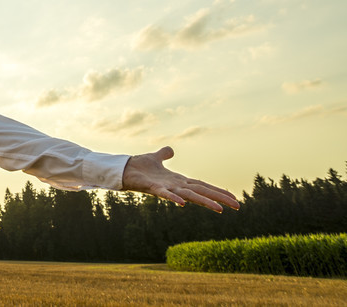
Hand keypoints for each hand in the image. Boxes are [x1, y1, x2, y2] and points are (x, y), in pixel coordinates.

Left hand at [121, 146, 239, 212]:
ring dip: (204, 202)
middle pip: (202, 192)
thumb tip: (171, 149)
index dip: (218, 191)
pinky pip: (165, 194)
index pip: (203, 186)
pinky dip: (174, 199)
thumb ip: (164, 154)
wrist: (122, 169)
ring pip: (189, 196)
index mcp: (178, 181)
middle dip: (219, 199)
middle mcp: (175, 186)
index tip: (234, 198)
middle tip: (238, 206)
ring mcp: (166, 188)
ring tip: (220, 209)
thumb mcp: (155, 157)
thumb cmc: (139, 166)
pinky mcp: (153, 188)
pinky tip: (183, 204)